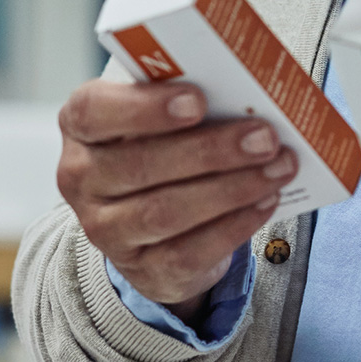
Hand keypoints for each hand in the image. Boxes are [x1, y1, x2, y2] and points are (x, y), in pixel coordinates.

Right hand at [55, 79, 294, 312]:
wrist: (152, 223)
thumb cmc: (162, 146)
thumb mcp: (162, 116)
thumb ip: (187, 99)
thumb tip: (249, 93)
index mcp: (81, 126)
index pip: (93, 111)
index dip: (145, 107)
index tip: (199, 100)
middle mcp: (82, 178)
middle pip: (141, 165)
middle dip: (211, 151)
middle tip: (266, 138)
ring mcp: (106, 230)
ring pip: (166, 212)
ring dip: (232, 189)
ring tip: (279, 168)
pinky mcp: (140, 268)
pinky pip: (189, 251)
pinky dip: (234, 225)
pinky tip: (267, 202)